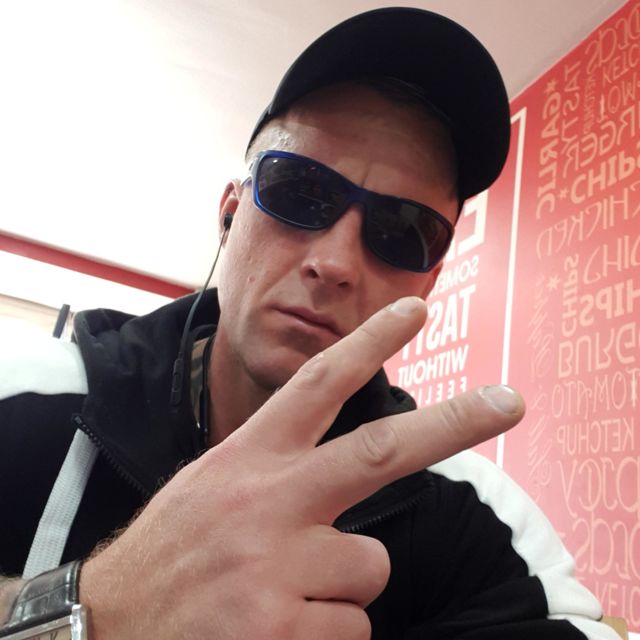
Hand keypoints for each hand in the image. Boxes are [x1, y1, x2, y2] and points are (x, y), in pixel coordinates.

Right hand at [80, 297, 524, 638]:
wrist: (105, 627)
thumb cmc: (170, 552)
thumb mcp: (213, 488)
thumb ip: (277, 473)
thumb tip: (345, 477)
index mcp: (250, 459)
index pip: (319, 384)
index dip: (370, 342)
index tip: (414, 311)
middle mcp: (269, 503)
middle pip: (381, 450)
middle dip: (455, 421)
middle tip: (510, 400)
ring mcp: (277, 568)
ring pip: (370, 568)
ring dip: (343, 585)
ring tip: (282, 594)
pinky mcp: (282, 633)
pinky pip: (352, 630)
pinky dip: (325, 632)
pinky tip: (274, 630)